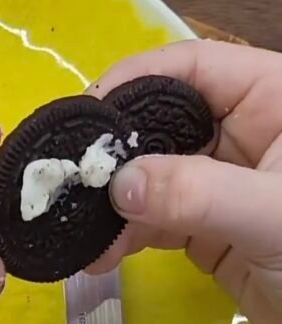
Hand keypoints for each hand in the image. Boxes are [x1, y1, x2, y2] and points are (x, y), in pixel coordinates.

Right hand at [89, 40, 281, 323]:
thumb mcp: (272, 215)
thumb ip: (197, 194)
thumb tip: (118, 184)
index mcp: (271, 100)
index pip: (191, 68)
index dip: (133, 82)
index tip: (83, 119)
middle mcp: (243, 133)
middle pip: (160, 122)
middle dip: (112, 151)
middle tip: (63, 180)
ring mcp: (223, 184)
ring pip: (150, 177)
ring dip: (111, 204)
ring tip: (75, 227)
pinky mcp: (210, 231)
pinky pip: (154, 222)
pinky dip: (123, 237)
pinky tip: (96, 255)